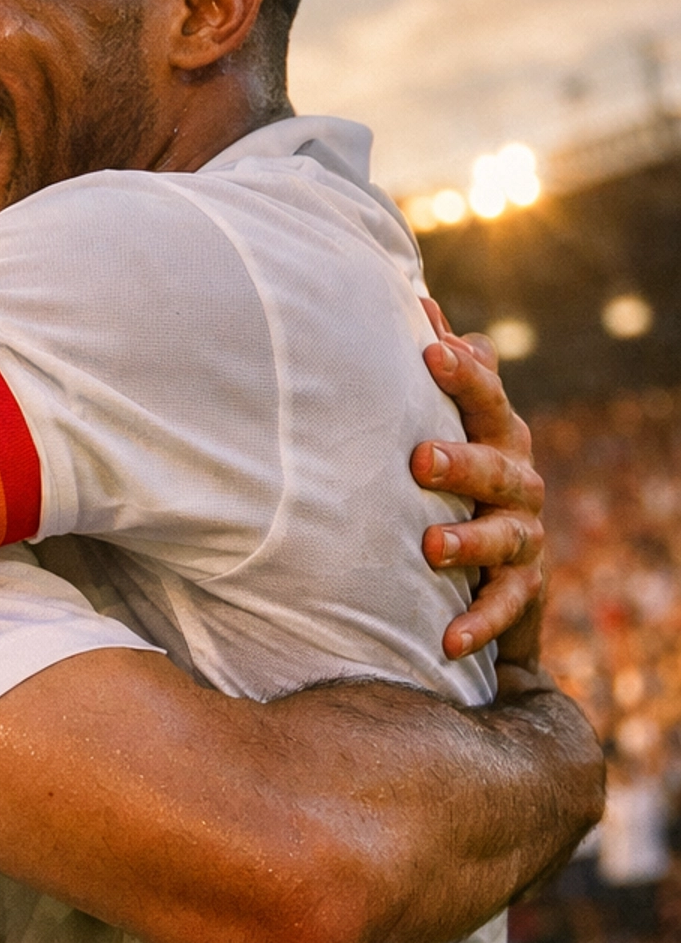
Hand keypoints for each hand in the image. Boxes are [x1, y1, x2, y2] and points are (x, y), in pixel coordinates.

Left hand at [411, 309, 544, 665]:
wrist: (496, 573)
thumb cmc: (460, 484)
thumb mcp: (454, 430)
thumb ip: (445, 376)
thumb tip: (422, 300)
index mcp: (499, 438)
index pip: (485, 398)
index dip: (463, 374)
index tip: (429, 350)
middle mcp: (520, 485)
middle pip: (498, 467)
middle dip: (462, 462)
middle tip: (419, 459)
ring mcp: (524, 538)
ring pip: (505, 537)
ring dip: (468, 542)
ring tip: (429, 548)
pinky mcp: (523, 592)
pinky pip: (505, 607)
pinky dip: (477, 624)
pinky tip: (446, 642)